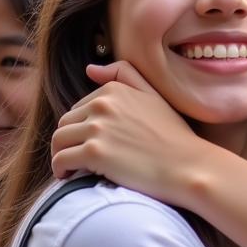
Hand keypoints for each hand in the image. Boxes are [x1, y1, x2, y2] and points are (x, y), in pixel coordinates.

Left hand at [51, 61, 211, 206]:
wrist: (187, 166)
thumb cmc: (173, 135)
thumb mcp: (153, 96)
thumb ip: (123, 75)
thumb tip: (90, 69)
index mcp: (114, 90)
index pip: (78, 107)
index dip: (81, 127)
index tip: (90, 143)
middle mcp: (102, 104)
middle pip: (65, 123)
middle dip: (69, 141)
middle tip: (79, 159)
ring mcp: (98, 128)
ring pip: (58, 140)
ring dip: (60, 155)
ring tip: (71, 168)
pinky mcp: (94, 153)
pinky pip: (61, 159)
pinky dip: (60, 169)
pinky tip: (69, 176)